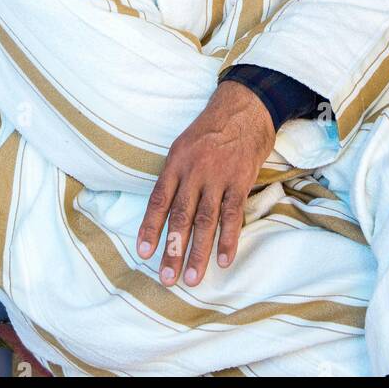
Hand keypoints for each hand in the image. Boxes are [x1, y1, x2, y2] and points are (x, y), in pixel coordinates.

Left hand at [135, 80, 274, 286]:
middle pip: (181, 216)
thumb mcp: (183, 146)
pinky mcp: (240, 180)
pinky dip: (228, 238)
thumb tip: (163, 211)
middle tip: (166, 278)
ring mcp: (218, 176)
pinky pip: (233, 214)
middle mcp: (194, 171)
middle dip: (173, 249)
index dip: (150, 227)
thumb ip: (175, 177)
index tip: (144, 253)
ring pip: (206, 220)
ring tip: (193, 278)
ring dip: (199, 252)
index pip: (159, 200)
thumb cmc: (210, 131)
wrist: (244, 109)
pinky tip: (223, 259)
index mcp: (176, 162)